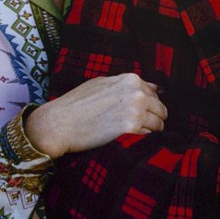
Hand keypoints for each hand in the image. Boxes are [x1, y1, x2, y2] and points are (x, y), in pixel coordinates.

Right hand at [24, 73, 166, 158]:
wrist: (59, 123)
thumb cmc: (77, 103)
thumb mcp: (103, 83)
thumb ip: (127, 84)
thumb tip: (154, 88)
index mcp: (131, 79)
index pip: (155, 93)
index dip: (150, 105)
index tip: (143, 113)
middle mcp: (136, 92)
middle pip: (160, 109)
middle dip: (155, 118)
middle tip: (141, 127)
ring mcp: (135, 110)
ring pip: (158, 124)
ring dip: (151, 130)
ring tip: (135, 134)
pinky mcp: (130, 128)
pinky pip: (148, 135)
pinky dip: (143, 139)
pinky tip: (129, 139)